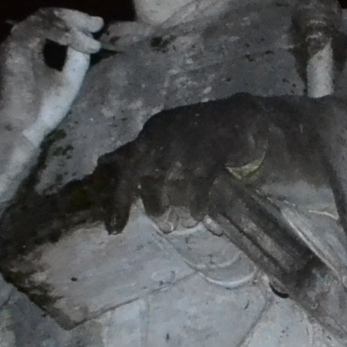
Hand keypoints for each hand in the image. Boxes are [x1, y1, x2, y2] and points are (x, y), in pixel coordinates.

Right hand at [0, 8, 100, 147]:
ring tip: (89, 34)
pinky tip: (71, 39)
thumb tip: (89, 36)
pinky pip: (34, 31)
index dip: (76, 20)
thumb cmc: (43, 109)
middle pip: (49, 15)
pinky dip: (54, 31)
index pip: (54, 22)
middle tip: (96, 24)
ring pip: (43, 19)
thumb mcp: (70, 78)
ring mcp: (15, 43)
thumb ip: (77, 57)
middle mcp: (23, 41)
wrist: (24, 130)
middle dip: (75, 17)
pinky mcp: (11, 50)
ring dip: (69, 25)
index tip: (98, 25)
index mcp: (34, 46)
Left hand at [107, 98, 318, 233]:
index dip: (120, 200)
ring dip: (178, 203)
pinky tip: (199, 214)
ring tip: (185, 220)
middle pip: (149, 174)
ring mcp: (189, 138)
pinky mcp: (213, 147)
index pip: (128, 168)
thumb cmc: (198, 136)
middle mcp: (165, 131)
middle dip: (153, 202)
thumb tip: (106, 166)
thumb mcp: (166, 140)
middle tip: (162, 220)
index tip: (114, 229)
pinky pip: (200, 181)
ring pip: (174, 178)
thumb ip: (142, 157)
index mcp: (152, 131)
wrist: (240, 117)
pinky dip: (198, 200)